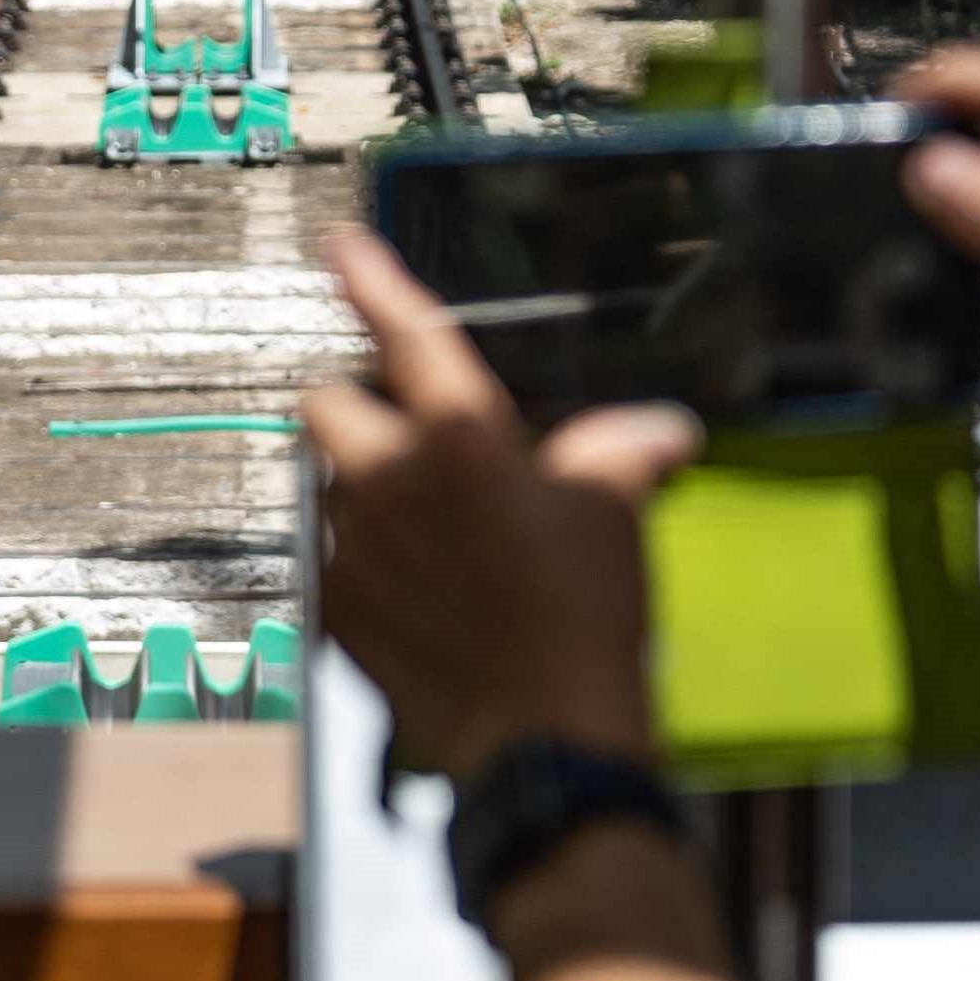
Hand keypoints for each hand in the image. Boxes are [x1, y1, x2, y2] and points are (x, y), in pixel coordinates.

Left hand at [304, 227, 698, 786]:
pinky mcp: (335, 611)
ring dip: (355, 482)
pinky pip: (329, 559)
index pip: (405, 334)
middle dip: (351, 402)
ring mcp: (348, 549)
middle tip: (402, 428)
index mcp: (457, 437)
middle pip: (322, 403)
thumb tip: (658, 429)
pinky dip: (360, 557)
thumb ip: (624, 450)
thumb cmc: (584, 612)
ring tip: (417, 517)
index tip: (341, 245)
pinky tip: (412, 585)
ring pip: (321, 482)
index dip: (371, 280)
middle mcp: (383, 479)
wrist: (540, 735)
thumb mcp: (616, 513)